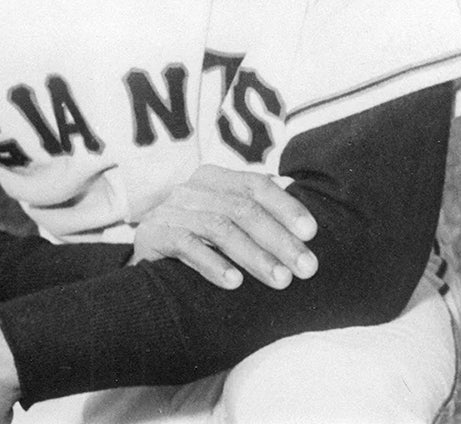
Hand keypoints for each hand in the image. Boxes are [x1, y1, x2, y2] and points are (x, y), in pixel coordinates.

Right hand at [130, 164, 317, 290]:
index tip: (311, 233)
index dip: (285, 206)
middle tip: (306, 268)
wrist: (149, 264)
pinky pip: (186, 245)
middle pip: (242, 208)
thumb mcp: (227, 222)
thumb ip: (257, 212)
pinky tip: (234, 282)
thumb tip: (301, 210)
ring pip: (219, 227)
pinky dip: (212, 263)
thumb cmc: (199, 243)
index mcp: (214, 178)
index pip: (255, 184)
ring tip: (280, 280)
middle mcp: (191, 189)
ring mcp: (169, 210)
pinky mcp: (152, 234)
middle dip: (278, 239)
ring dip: (254, 255)